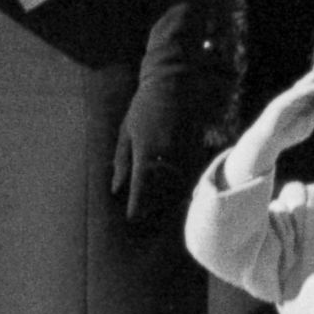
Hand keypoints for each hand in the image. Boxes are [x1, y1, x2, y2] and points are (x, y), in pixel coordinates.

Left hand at [111, 87, 188, 220]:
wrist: (177, 85)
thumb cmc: (145, 106)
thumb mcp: (126, 131)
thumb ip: (122, 161)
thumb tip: (115, 189)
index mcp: (146, 154)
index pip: (140, 191)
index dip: (136, 209)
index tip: (132, 219)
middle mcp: (167, 160)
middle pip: (161, 197)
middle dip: (153, 213)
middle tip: (146, 228)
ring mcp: (185, 157)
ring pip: (178, 191)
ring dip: (169, 206)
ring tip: (161, 218)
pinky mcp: (197, 153)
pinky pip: (189, 179)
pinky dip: (182, 191)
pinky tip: (176, 198)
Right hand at [242, 68, 313, 158]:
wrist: (268, 141)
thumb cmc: (287, 135)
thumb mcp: (307, 125)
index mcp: (300, 104)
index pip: (312, 90)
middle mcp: (294, 99)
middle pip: (308, 84)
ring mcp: (287, 99)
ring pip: (302, 86)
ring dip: (313, 78)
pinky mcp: (282, 103)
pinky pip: (296, 95)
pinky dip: (308, 90)